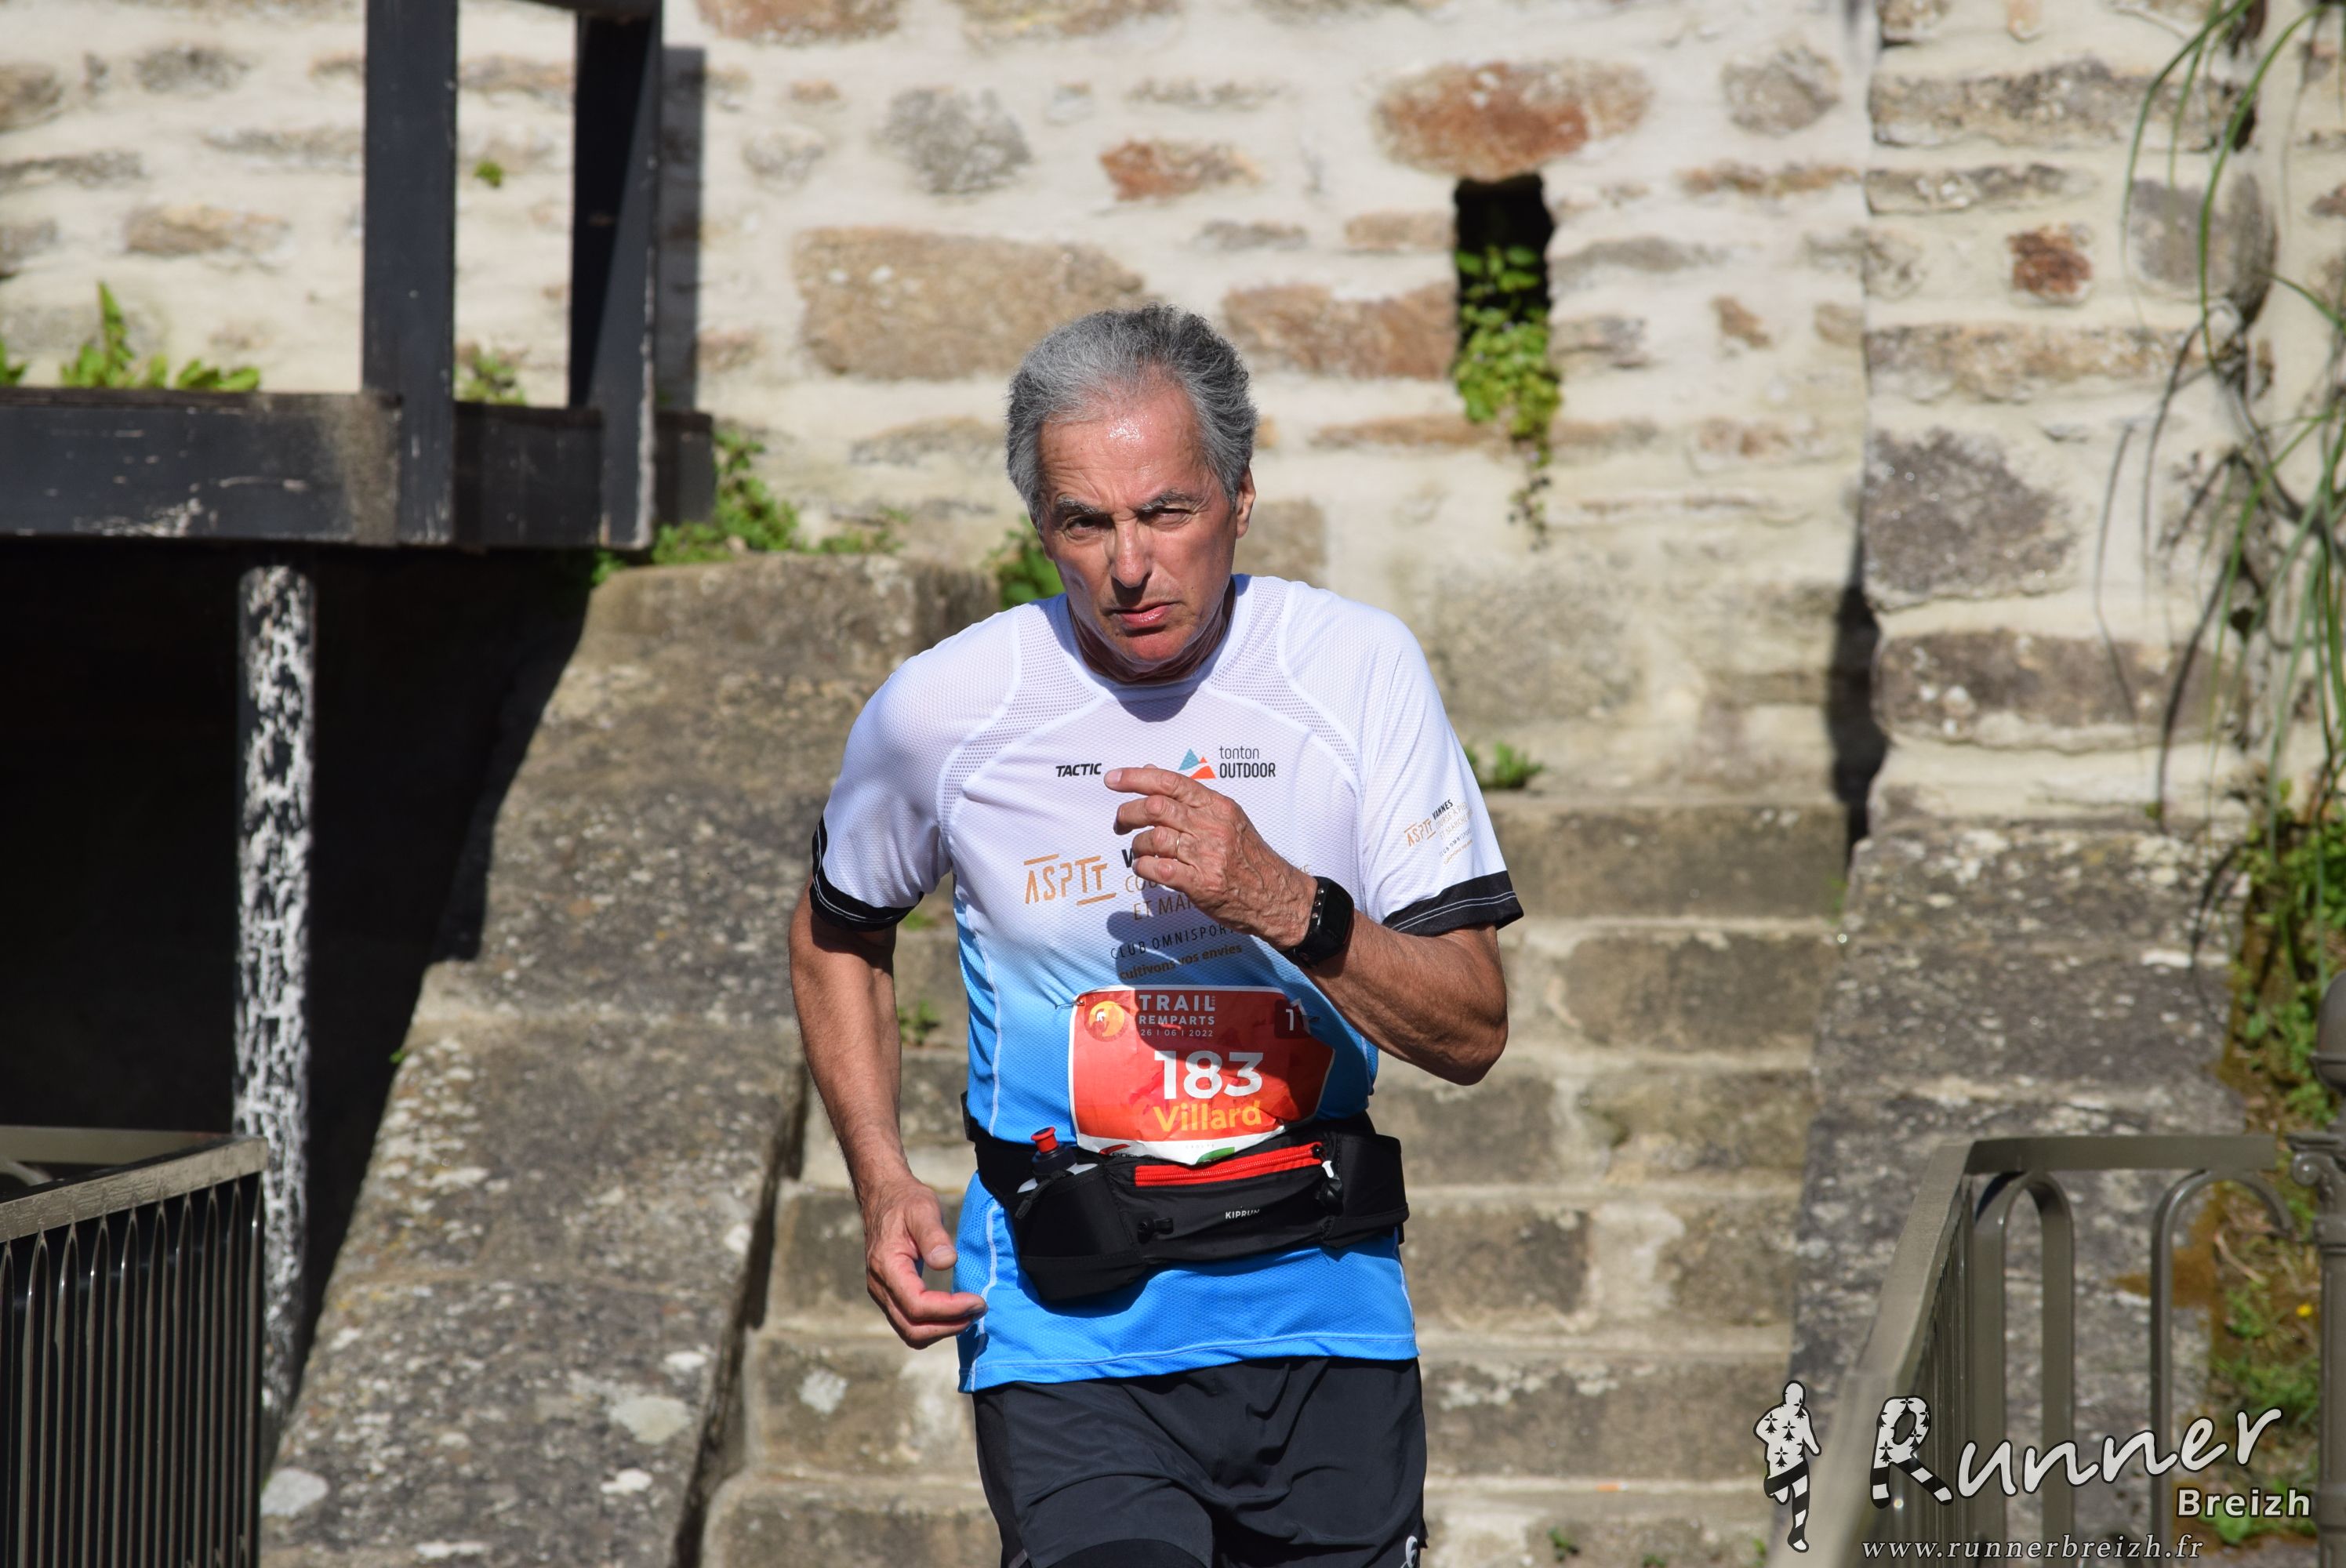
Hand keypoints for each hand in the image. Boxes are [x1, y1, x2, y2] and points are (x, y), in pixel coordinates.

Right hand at [860, 1178, 985, 1347]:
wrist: (883, 1197)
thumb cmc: (904, 1201)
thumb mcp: (922, 1209)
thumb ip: (933, 1235)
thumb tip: (947, 1262)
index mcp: (886, 1266)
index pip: (917, 1305)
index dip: (949, 1310)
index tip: (977, 1301)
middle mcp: (880, 1286)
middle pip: (912, 1329)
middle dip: (949, 1326)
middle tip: (979, 1310)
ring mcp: (883, 1294)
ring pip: (911, 1332)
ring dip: (943, 1329)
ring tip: (971, 1313)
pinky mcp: (890, 1295)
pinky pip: (910, 1323)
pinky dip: (934, 1325)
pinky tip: (955, 1312)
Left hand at [1108, 765, 1315, 947]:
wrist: (1277, 896)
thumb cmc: (1249, 857)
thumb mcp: (1227, 818)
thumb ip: (1191, 799)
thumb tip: (1151, 772)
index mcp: (1218, 806)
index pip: (1171, 782)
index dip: (1136, 777)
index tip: (1112, 779)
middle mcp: (1212, 826)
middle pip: (1155, 808)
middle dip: (1127, 813)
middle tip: (1120, 824)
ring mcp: (1207, 855)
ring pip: (1153, 838)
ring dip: (1137, 845)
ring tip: (1140, 851)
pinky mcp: (1201, 884)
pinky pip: (1159, 869)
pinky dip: (1144, 867)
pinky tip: (1146, 869)